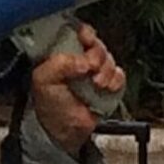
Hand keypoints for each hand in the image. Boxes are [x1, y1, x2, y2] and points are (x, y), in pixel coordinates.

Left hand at [31, 22, 125, 153]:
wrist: (64, 132)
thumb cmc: (49, 105)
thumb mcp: (43, 80)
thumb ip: (59, 63)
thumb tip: (83, 60)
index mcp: (60, 52)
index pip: (74, 30)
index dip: (83, 31)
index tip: (85, 38)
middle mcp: (78, 58)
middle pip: (96, 42)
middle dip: (97, 53)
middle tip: (91, 67)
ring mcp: (94, 71)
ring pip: (109, 57)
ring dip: (106, 69)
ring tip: (97, 83)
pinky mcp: (107, 84)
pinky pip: (119, 74)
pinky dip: (116, 79)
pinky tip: (107, 87)